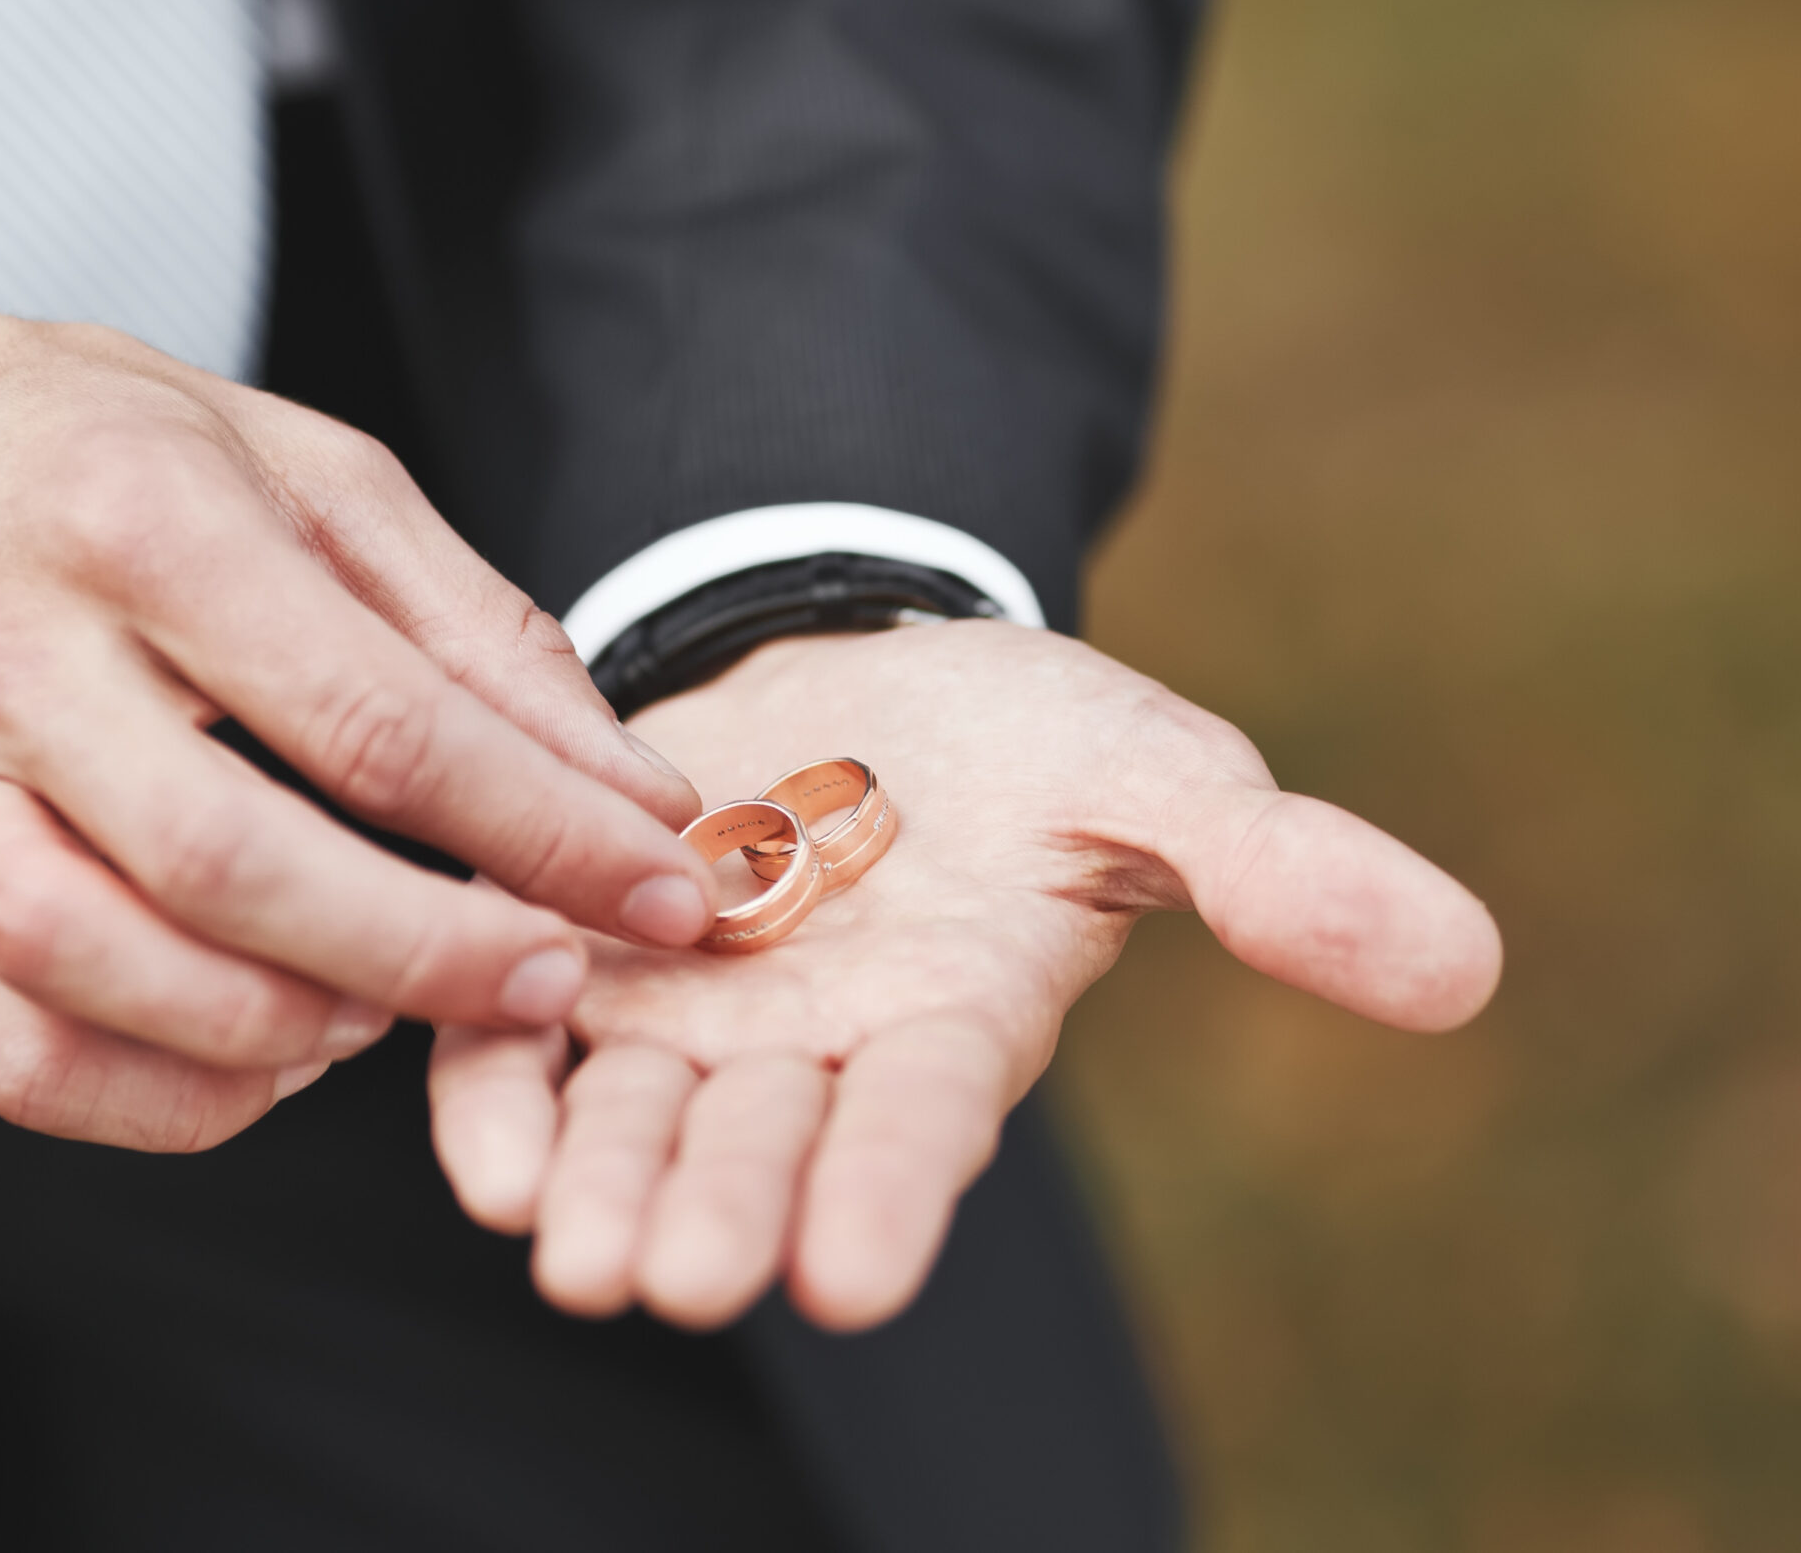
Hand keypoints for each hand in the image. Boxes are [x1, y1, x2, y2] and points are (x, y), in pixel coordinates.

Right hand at [0, 261, 713, 1149]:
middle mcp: (18, 663)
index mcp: (141, 524)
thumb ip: (474, 632)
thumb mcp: (302, 469)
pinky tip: (265, 1052)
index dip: (543, 829)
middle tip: (550, 980)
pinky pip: (21, 1057)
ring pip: (107, 977)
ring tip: (389, 1005)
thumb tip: (625, 788)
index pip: (373, 720)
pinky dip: (168, 1097)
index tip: (661, 884)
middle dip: (434, 956)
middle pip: (238, 867)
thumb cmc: (79, 446)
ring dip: (292, 1032)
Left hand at [430, 620, 1501, 1331]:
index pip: (921, 1127)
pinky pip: (518, 1036)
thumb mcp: (1150, 775)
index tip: (848, 1273)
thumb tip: (1462, 966)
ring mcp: (681, 1015)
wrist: (849, 660)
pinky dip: (493, 1088)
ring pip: (628, 1117)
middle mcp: (805, 1053)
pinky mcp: (574, 953)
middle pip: (756, 1144)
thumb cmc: (1017, 739)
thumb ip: (1275, 871)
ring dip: (595, 1183)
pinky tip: (477, 1144)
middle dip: (719, 1209)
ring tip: (566, 1254)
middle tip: (676, 1279)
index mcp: (947, 1024)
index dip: (888, 1194)